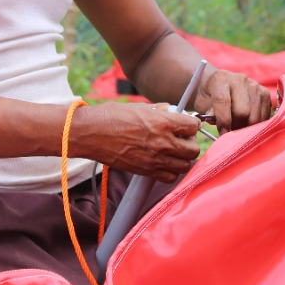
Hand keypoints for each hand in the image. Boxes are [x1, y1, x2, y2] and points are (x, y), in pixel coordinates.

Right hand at [73, 102, 201, 182]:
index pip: (193, 126)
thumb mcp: (138, 107)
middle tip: (181, 139)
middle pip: (193, 149)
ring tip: (172, 152)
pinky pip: (170, 177)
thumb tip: (170, 110)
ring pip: (185, 166)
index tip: (186, 125)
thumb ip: (158, 110)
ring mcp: (155, 159)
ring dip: (182, 159)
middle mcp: (163, 142)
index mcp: (163, 122)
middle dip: (190, 143)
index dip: (191, 125)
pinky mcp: (146, 171)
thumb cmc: (111, 116)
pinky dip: (170, 172)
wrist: (90, 134)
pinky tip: (162, 163)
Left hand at [194, 67, 273, 132]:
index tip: (222, 135)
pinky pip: (265, 116)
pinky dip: (256, 125)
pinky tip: (247, 123)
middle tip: (231, 133)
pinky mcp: (264, 93)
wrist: (219, 84)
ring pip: (255, 116)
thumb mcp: (201, 104)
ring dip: (246, 127)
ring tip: (238, 128)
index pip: (223, 101)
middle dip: (236, 127)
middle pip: (243, 111)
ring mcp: (254, 85)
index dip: (223, 121)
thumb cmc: (208, 96)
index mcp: (220, 79)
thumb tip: (223, 127)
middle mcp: (240, 79)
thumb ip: (208, 114)